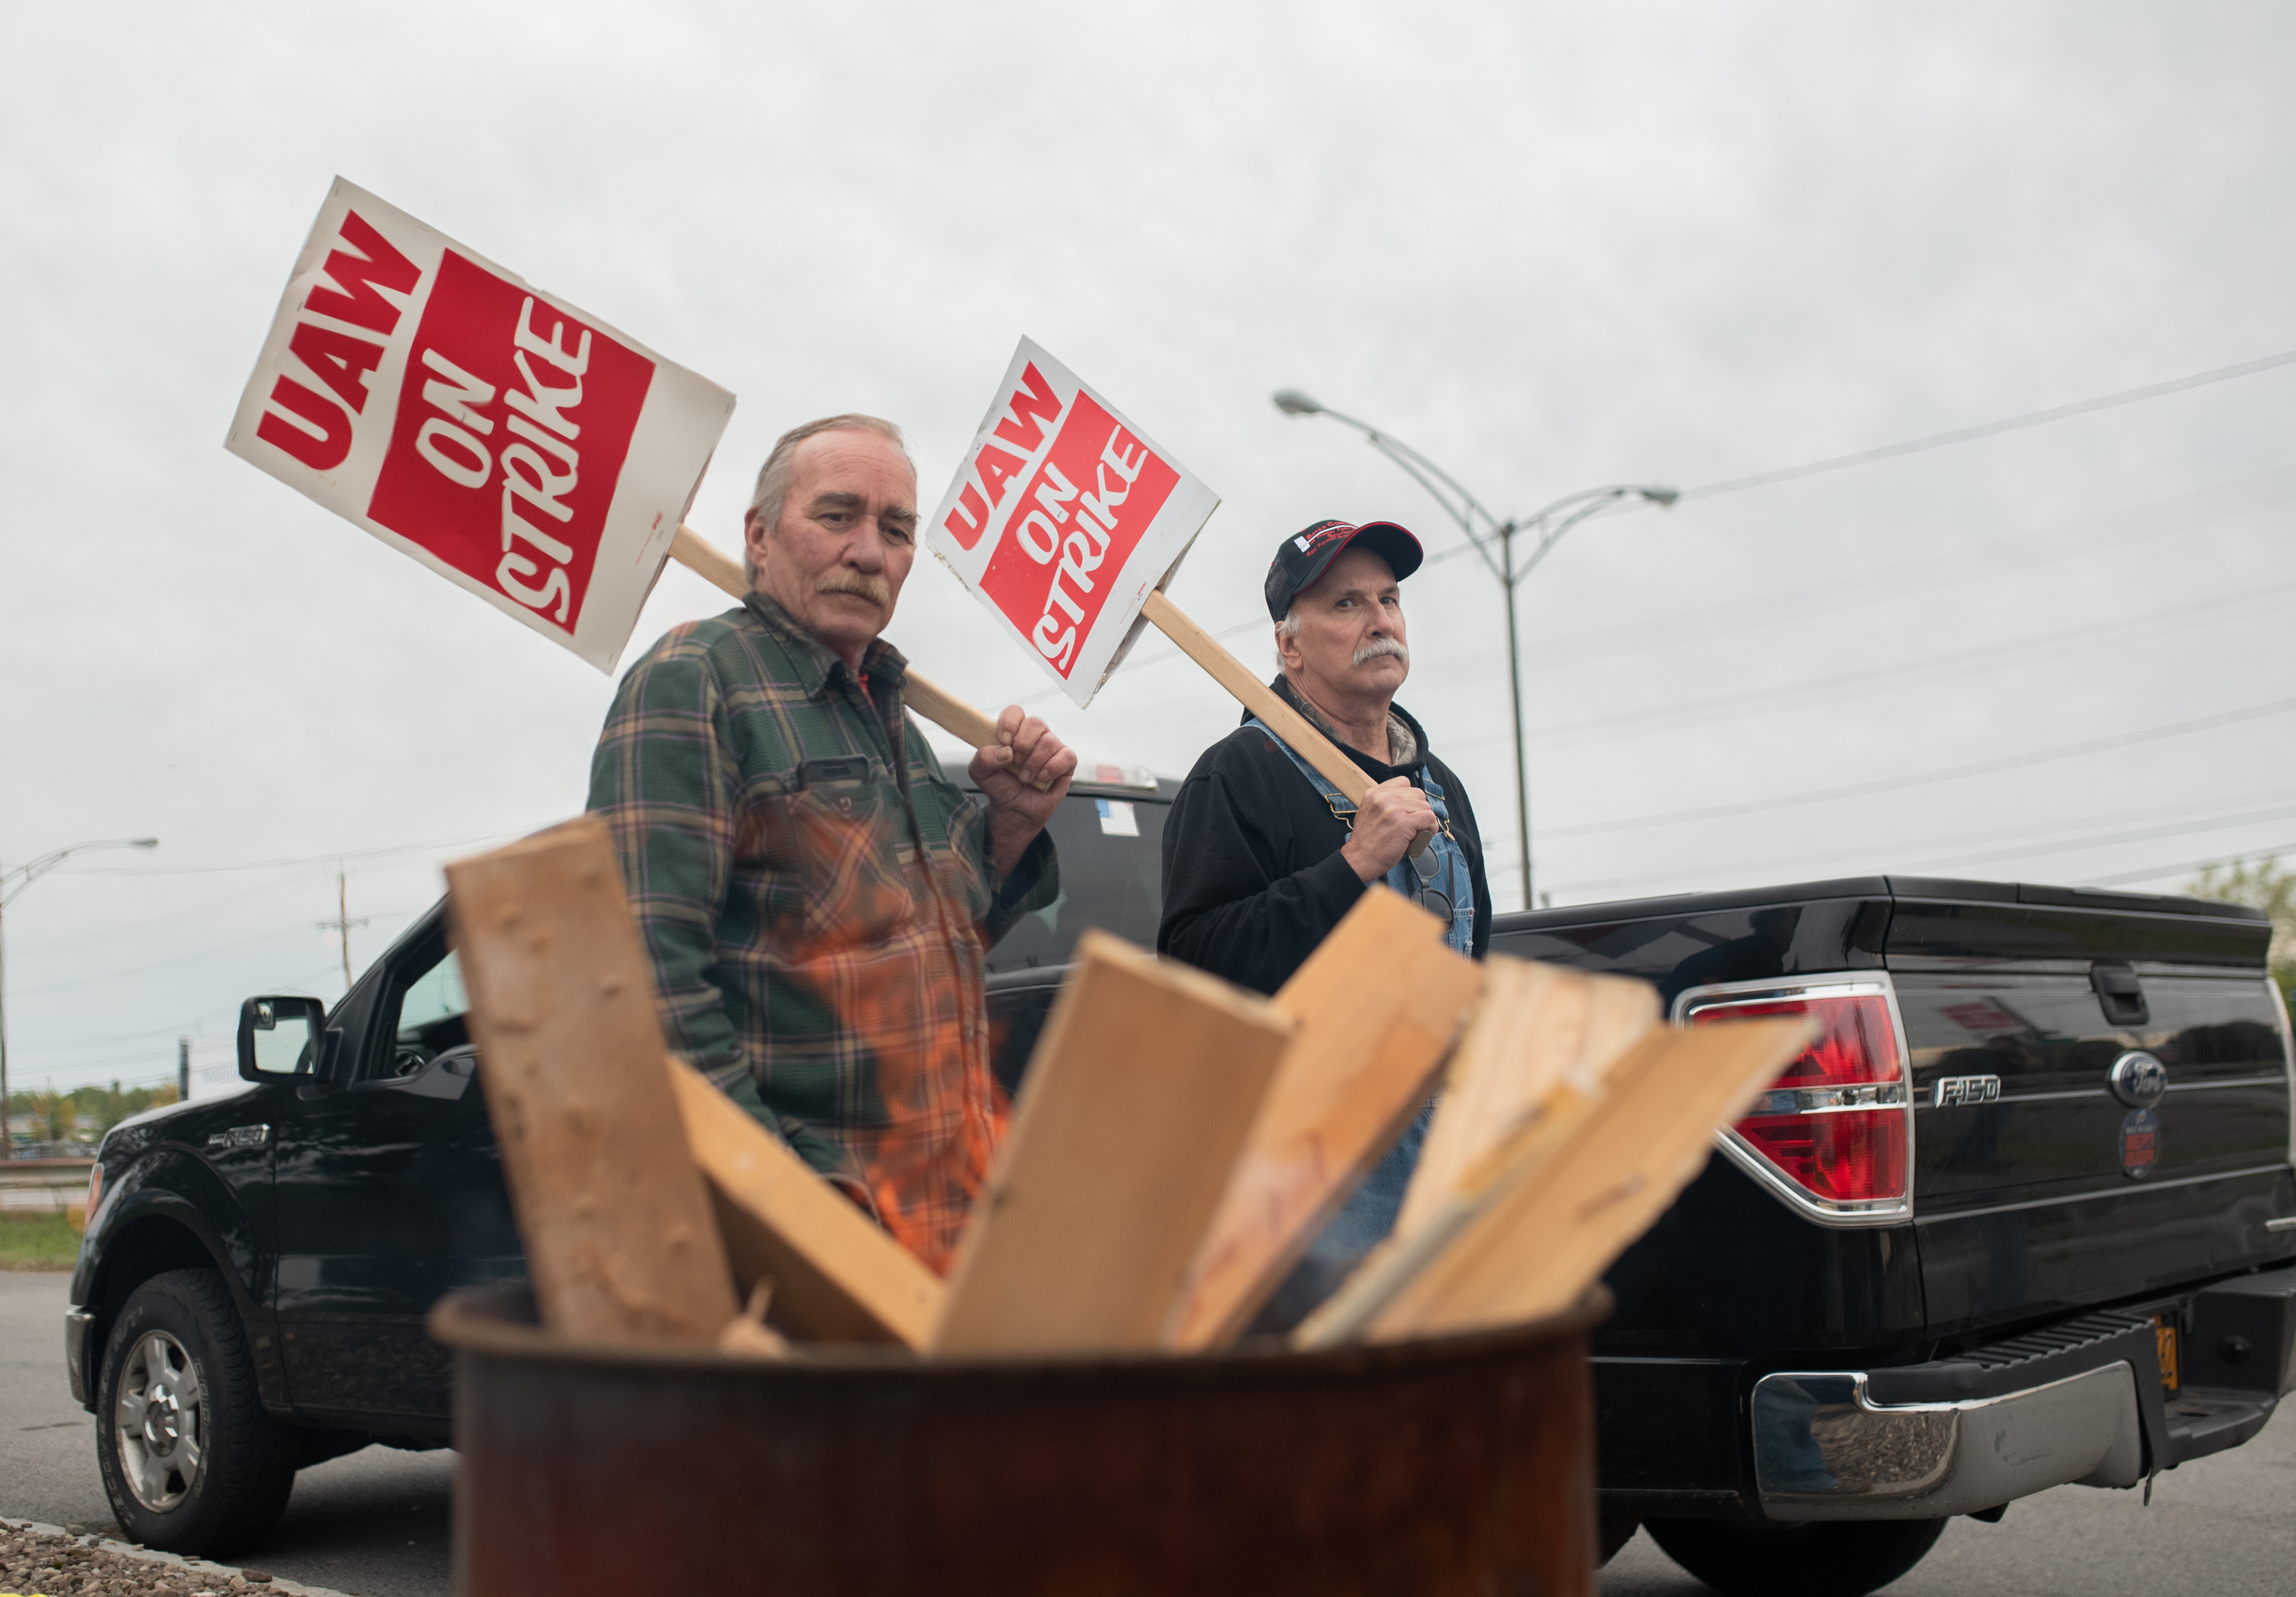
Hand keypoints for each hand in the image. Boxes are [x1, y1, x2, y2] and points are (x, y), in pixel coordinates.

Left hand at [969, 706, 1077, 874]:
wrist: (1013, 811)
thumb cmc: (1000, 787)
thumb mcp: (980, 773)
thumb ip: (983, 758)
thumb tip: (1004, 752)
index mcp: (1014, 731)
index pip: (1015, 712)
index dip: (1010, 723)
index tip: (1003, 741)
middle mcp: (1034, 736)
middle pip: (1035, 723)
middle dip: (1022, 745)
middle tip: (1014, 763)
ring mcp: (1052, 748)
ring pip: (1049, 741)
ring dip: (1034, 762)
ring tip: (1025, 777)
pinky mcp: (1066, 762)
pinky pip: (1066, 756)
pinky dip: (1051, 768)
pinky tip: (1042, 778)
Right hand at [1339, 777, 1435, 882]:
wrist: (1360, 859)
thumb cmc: (1368, 841)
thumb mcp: (1369, 811)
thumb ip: (1384, 802)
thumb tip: (1408, 801)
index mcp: (1374, 793)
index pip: (1404, 782)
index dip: (1409, 797)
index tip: (1406, 811)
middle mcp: (1383, 798)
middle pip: (1418, 794)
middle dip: (1419, 809)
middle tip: (1411, 825)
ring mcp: (1393, 809)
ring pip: (1425, 807)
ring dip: (1424, 821)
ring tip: (1413, 833)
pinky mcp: (1404, 823)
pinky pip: (1429, 818)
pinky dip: (1430, 829)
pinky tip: (1420, 837)